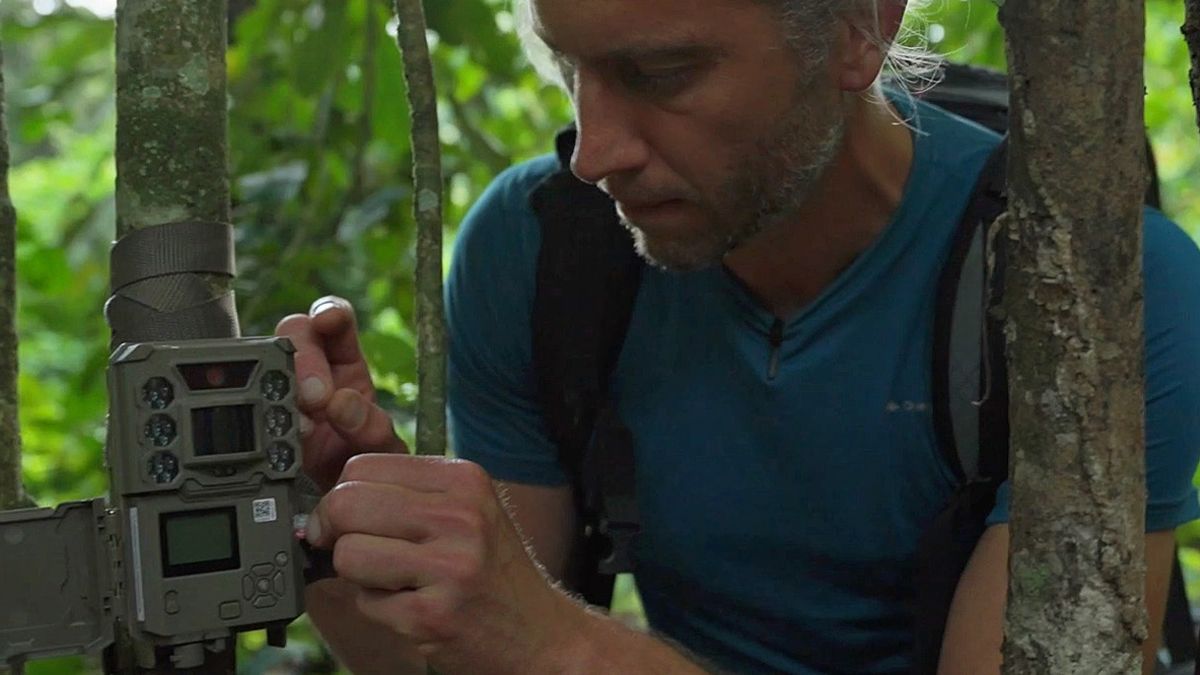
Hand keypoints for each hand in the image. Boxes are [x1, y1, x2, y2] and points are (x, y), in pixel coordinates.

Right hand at [275, 296, 406, 491]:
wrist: (350, 509)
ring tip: (301, 425)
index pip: (335, 323)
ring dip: (279, 387)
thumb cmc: (371, 469)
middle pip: (294, 337)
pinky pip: (251, 407)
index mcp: (347, 365)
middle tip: (317, 397)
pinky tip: (281, 437)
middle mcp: (313, 374)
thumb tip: (344, 403)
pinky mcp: (265, 426)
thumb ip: (373, 428)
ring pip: (265, 366)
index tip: (328, 321)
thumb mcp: (384, 450)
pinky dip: (261, 417)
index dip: (329, 313)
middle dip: (304, 359)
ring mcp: (284, 397)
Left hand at [306, 454, 586, 673]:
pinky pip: (365, 602)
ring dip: (358, 575)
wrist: (540, 632)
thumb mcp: (464, 510)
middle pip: (346, 503)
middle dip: (335, 532)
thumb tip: (325, 502)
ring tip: (395, 581)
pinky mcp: (434, 614)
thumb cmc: (492, 569)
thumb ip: (406, 494)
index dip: (341, 495)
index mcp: (464, 479)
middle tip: (354, 550)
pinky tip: (414, 607)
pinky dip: (379, 610)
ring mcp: (450, 566)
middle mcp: (460, 515)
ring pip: (347, 554)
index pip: (362, 465)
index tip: (349, 521)